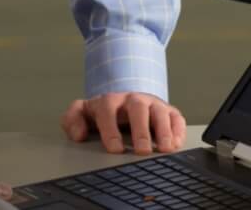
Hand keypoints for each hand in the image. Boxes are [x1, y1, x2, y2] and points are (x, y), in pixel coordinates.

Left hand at [61, 92, 185, 154]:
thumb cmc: (103, 113)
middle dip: (140, 129)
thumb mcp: (83, 113)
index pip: (108, 109)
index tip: (114, 149)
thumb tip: (78, 134)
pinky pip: (176, 117)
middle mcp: (132, 100)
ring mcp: (152, 104)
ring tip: (165, 148)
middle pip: (137, 107)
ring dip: (163, 129)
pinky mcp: (168, 112)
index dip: (110, 128)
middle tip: (142, 150)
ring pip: (159, 110)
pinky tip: (176, 144)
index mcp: (110, 101)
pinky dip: (178, 130)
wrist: (123, 102)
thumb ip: (72, 119)